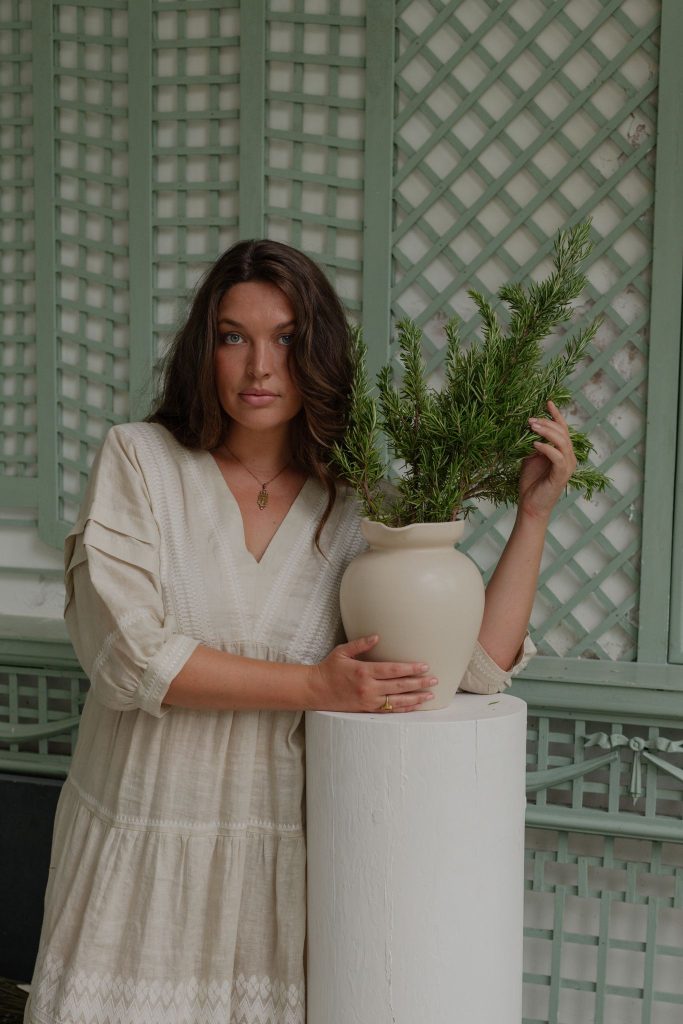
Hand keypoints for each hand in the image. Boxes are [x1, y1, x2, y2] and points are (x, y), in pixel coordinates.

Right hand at [308, 635, 436, 712]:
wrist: (315, 690)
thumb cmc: (329, 668)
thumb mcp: (342, 651)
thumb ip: (361, 644)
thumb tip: (377, 636)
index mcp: (364, 671)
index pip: (393, 670)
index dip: (410, 669)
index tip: (424, 666)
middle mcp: (368, 687)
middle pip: (399, 686)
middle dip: (419, 683)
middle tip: (434, 680)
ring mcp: (368, 700)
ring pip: (397, 701)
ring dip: (415, 698)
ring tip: (430, 695)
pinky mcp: (367, 709)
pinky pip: (389, 710)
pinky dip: (403, 708)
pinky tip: (414, 706)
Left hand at [518, 400, 576, 520]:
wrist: (531, 506)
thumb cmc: (531, 483)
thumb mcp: (531, 458)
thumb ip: (533, 444)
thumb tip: (530, 429)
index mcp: (563, 452)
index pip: (563, 429)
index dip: (556, 415)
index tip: (547, 402)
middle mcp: (569, 458)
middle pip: (563, 433)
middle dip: (546, 423)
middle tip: (530, 420)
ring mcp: (567, 467)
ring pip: (562, 442)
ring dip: (547, 432)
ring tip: (532, 427)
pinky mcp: (561, 476)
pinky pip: (557, 457)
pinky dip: (547, 448)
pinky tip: (535, 444)